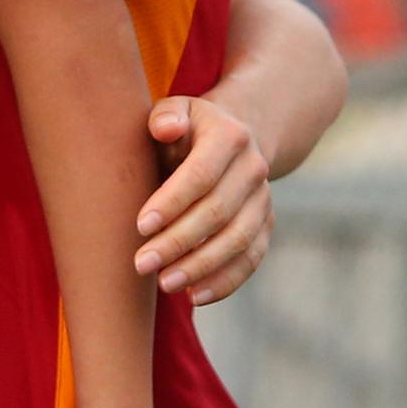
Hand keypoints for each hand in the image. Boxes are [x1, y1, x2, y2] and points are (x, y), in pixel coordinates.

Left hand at [138, 94, 274, 302]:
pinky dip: (225, 282)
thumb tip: (166, 129)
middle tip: (142, 263)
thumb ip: (165, 116)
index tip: (140, 226)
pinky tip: (194, 296)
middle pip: (218, 212)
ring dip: (200, 267)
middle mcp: (254, 169)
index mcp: (230, 136)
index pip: (201, 174)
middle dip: (178, 241)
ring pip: (237, 241)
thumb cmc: (185, 130)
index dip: (172, 202)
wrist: (229, 140)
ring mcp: (263, 200)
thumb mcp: (174, 111)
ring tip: (164, 283)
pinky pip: (251, 260)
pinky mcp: (266, 227)